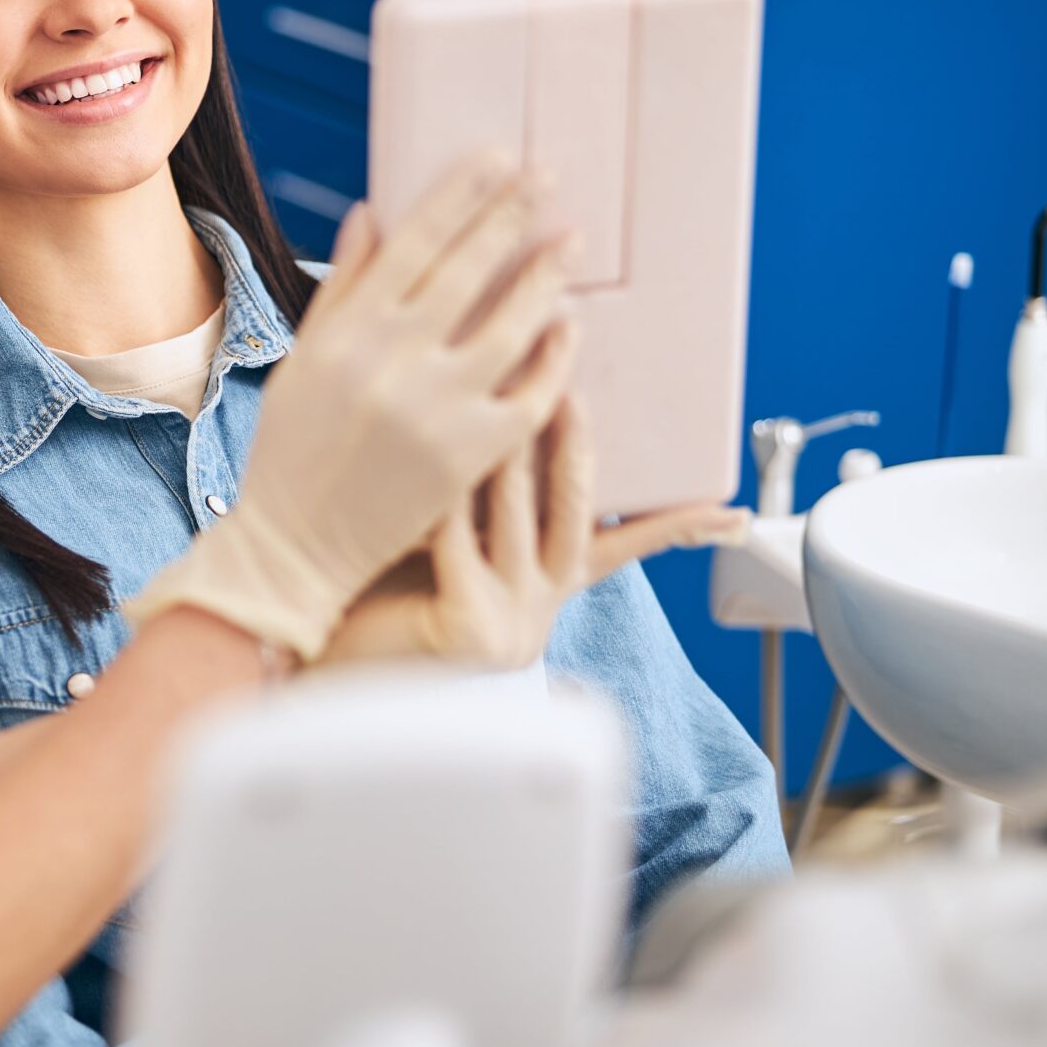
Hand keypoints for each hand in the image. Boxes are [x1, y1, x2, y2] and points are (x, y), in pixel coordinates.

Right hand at [125, 158, 577, 663]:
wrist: (294, 548)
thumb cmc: (292, 451)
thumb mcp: (304, 360)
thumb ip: (344, 287)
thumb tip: (373, 211)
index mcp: (346, 332)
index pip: (415, 243)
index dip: (460, 196)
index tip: (495, 159)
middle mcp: (391, 363)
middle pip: (467, 271)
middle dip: (510, 217)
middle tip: (547, 176)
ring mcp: (435, 410)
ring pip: (509, 326)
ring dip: (545, 278)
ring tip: (572, 241)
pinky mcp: (470, 456)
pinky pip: (530, 395)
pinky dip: (553, 357)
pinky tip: (568, 327)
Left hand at [320, 403, 752, 670]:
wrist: (314, 660)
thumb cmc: (370, 587)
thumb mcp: (440, 536)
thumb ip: (477, 488)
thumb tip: (499, 407)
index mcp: (543, 588)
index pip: (623, 549)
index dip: (678, 525)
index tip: (731, 510)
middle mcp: (536, 610)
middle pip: (576, 515)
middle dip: (572, 446)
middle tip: (567, 386)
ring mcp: (507, 624)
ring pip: (517, 520)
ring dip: (506, 453)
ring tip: (497, 395)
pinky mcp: (467, 631)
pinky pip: (460, 542)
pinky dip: (448, 494)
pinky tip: (429, 454)